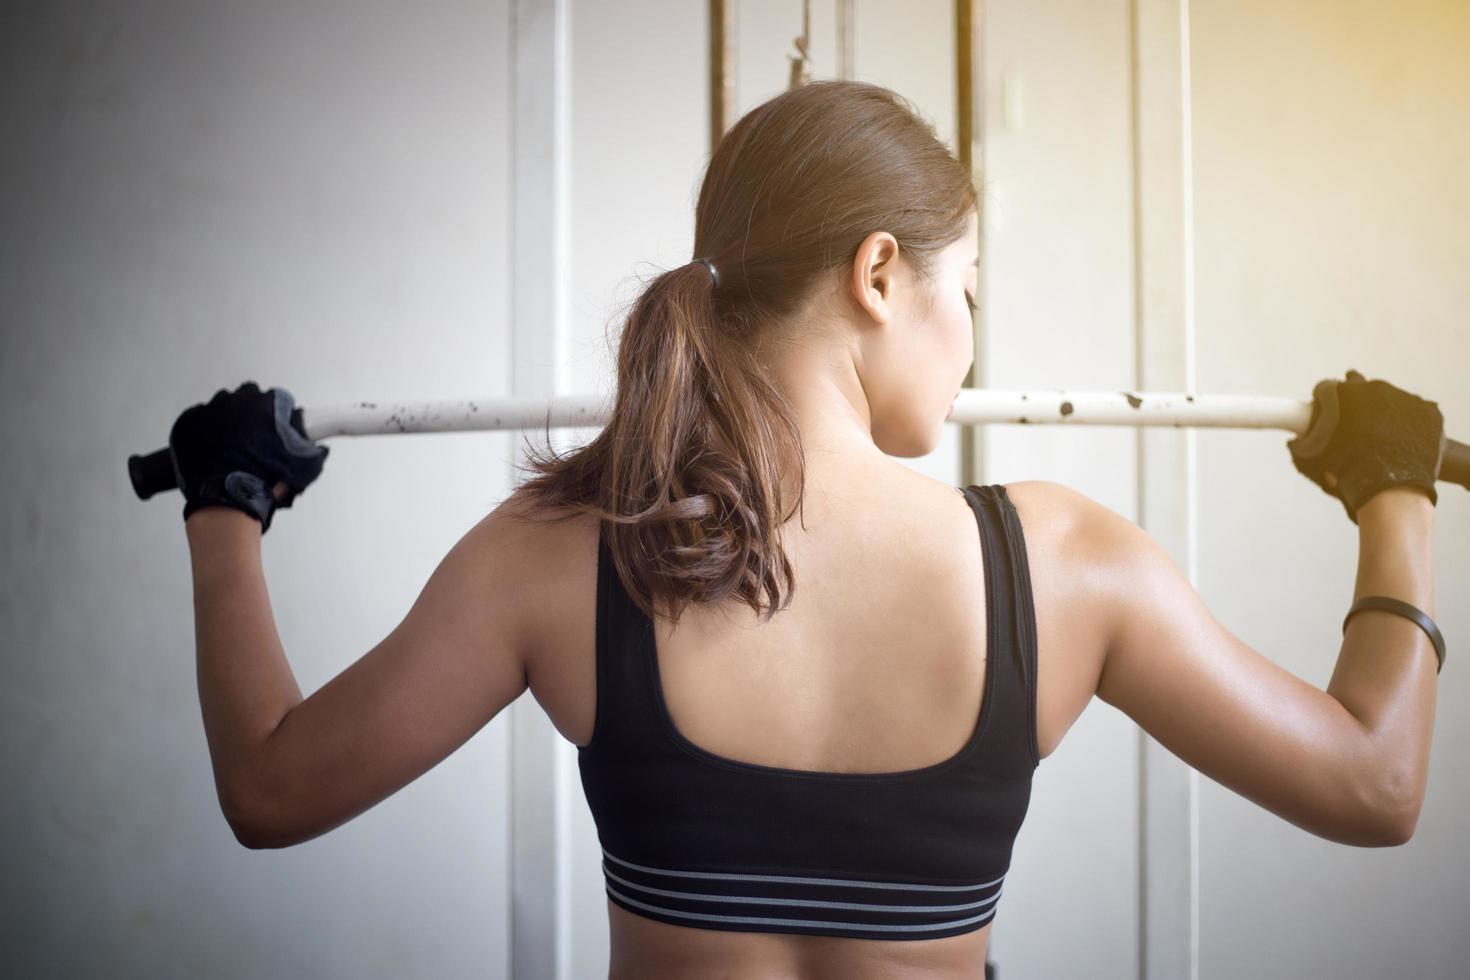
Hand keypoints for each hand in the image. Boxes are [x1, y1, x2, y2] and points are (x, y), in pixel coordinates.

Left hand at [169, 381, 329, 533]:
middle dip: (250, 410)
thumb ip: (313, 453)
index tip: (274, 426)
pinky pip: (198, 418)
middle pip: (246, 395)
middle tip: (252, 435)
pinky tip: (211, 448)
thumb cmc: (263, 481)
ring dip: (227, 418)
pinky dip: (204, 429)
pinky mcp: (188, 423)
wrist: (225, 498)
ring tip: (230, 443)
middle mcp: (237, 402)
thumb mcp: (301, 469)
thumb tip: (319, 448)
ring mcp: (210, 411)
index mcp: (265, 406)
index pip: (275, 397)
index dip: (276, 412)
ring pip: (221, 405)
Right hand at [1287, 369, 1443, 524]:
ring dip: (1380, 411)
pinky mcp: (1426, 411)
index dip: (1321, 402)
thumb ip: (1301, 447)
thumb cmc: (1346, 474)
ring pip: (1387, 398)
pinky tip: (1401, 441)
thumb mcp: (1313, 461)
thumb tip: (1295, 443)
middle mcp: (1373, 388)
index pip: (1325, 389)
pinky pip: (1414, 411)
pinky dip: (1407, 423)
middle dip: (1352, 401)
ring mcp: (1403, 397)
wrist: (1391, 489)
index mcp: (1341, 394)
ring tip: (1379, 437)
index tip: (1323, 414)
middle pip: (1358, 386)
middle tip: (1351, 424)